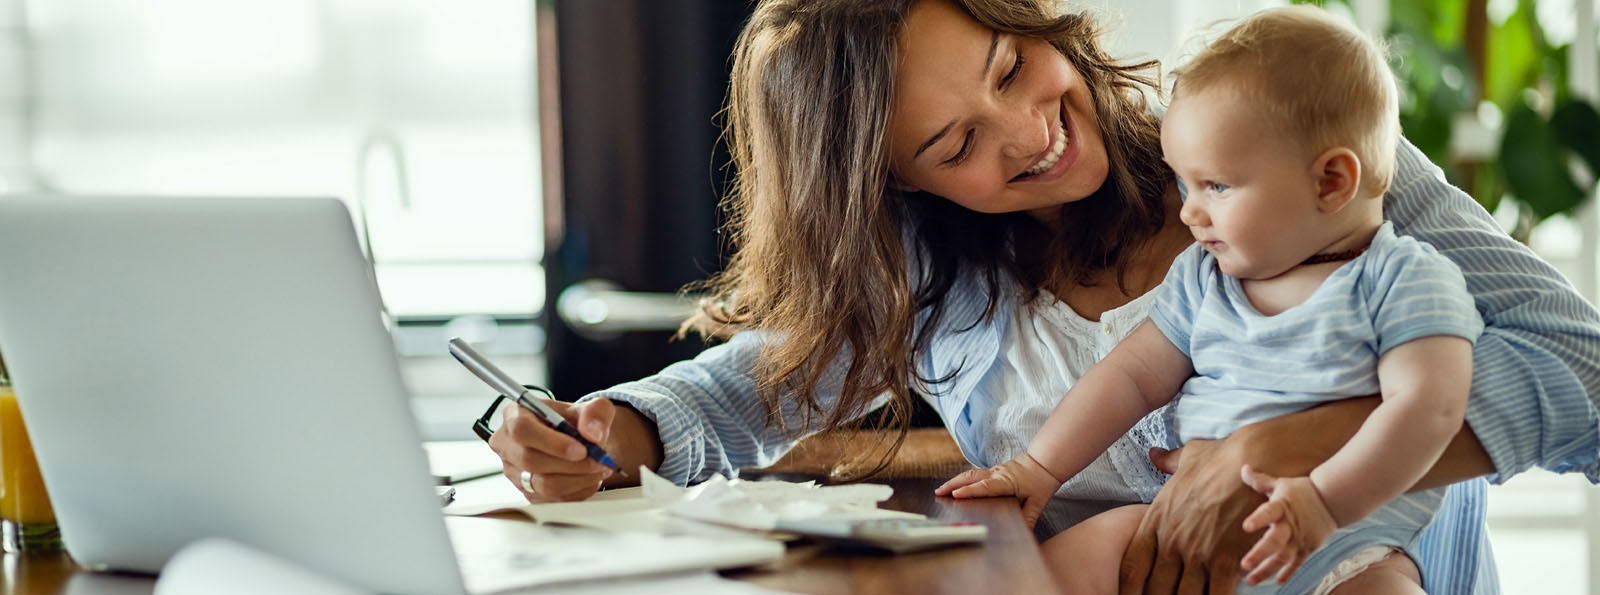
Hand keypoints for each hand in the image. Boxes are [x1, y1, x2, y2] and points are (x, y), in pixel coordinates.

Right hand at [487, 397, 617, 502]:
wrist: (582, 444)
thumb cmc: (580, 423)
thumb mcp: (594, 408)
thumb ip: (596, 413)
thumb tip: (592, 433)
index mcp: (516, 413)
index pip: (521, 429)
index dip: (551, 442)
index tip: (581, 450)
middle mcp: (508, 444)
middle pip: (530, 460)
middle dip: (571, 464)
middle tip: (598, 461)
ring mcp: (515, 471)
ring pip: (543, 484)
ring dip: (578, 479)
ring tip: (599, 468)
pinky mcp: (527, 493)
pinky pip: (552, 499)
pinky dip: (577, 490)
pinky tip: (590, 478)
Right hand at [935, 454, 1061, 529]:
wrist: (1046, 462)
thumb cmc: (1041, 481)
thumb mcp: (1038, 502)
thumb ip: (1029, 517)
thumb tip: (1024, 533)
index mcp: (1006, 481)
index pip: (985, 486)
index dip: (970, 491)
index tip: (956, 495)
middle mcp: (997, 474)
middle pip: (971, 477)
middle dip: (953, 484)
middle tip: (939, 492)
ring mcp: (994, 470)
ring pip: (971, 474)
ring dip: (955, 481)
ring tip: (941, 490)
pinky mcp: (994, 471)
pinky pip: (975, 474)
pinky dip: (963, 479)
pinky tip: (955, 486)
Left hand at [1119, 441, 1262, 594]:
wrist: (1252, 460)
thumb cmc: (1220, 458)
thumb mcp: (1186, 458)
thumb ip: (1167, 462)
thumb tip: (1155, 454)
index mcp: (1158, 520)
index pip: (1133, 566)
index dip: (1130, 587)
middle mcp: (1173, 541)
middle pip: (1157, 588)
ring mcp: (1199, 552)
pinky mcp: (1226, 560)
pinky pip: (1218, 594)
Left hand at [1238, 466, 1337, 585]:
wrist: (1334, 499)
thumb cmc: (1302, 490)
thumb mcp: (1281, 484)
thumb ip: (1260, 480)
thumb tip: (1243, 468)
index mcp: (1282, 506)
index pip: (1268, 512)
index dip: (1258, 519)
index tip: (1245, 527)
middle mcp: (1290, 525)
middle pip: (1275, 542)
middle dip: (1259, 554)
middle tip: (1244, 565)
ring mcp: (1300, 538)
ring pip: (1283, 557)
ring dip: (1267, 569)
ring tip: (1251, 580)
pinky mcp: (1308, 547)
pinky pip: (1297, 563)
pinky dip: (1288, 573)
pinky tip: (1277, 582)